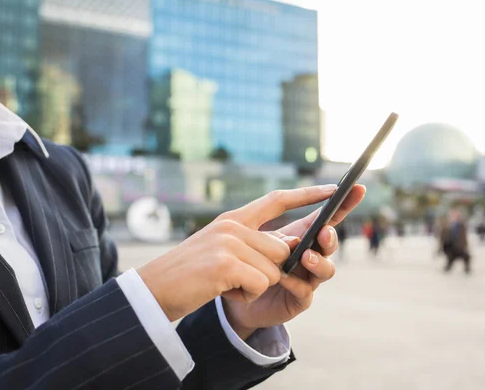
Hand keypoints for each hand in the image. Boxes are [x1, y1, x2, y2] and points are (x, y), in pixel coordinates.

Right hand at [138, 185, 338, 321]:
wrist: (151, 293)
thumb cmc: (189, 276)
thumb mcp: (220, 251)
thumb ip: (251, 243)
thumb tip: (289, 244)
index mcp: (232, 219)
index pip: (277, 200)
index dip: (306, 194)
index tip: (333, 189)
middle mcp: (233, 225)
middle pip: (282, 247)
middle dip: (269, 270)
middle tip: (236, 278)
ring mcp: (229, 242)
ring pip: (274, 268)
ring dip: (254, 285)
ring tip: (224, 283)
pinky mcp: (226, 263)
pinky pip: (261, 283)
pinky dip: (246, 295)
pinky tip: (221, 290)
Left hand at [222, 185, 365, 338]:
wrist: (236, 294)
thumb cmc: (250, 260)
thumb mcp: (257, 239)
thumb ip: (273, 234)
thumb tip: (295, 240)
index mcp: (303, 234)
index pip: (329, 216)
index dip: (345, 203)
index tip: (358, 188)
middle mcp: (312, 254)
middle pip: (330, 243)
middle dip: (330, 236)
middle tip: (323, 232)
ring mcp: (309, 278)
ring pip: (327, 269)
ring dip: (319, 262)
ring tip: (305, 256)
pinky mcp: (299, 299)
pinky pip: (305, 291)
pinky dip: (297, 283)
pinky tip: (284, 278)